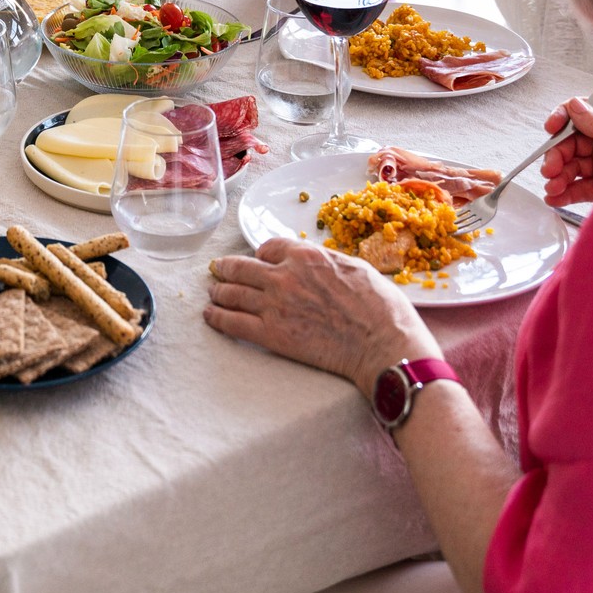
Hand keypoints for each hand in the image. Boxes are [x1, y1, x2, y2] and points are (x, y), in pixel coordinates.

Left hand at [205, 238, 439, 396]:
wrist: (382, 343)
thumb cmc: (380, 307)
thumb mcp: (355, 267)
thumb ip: (326, 262)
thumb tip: (316, 263)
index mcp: (305, 255)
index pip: (267, 248)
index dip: (260, 256)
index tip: (258, 262)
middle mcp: (284, 276)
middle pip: (241, 268)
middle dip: (226, 268)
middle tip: (218, 271)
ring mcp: (274, 305)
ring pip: (232, 293)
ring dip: (218, 292)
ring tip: (213, 293)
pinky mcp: (271, 334)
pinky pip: (233, 322)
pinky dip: (217, 318)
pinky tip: (210, 316)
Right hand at [539, 96, 592, 206]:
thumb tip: (575, 104)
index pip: (583, 113)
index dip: (564, 117)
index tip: (552, 127)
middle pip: (571, 143)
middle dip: (557, 155)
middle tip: (550, 168)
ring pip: (571, 167)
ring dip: (558, 177)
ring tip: (553, 187)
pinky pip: (577, 188)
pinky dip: (563, 193)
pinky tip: (555, 197)